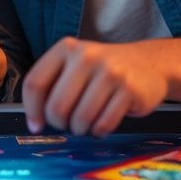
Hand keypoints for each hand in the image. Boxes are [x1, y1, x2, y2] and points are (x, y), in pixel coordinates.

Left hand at [23, 38, 166, 136]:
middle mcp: (86, 56)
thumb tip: (35, 121)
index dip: (32, 110)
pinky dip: (99, 131)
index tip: (36, 125)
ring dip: (81, 129)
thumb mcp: (76, 65)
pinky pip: (103, 124)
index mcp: (67, 48)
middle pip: (56, 106)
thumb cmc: (103, 70)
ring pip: (80, 118)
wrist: (148, 63)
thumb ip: (54, 84)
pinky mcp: (129, 89)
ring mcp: (110, 72)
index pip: (35, 83)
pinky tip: (102, 123)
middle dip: (60, 124)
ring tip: (87, 123)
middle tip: (69, 124)